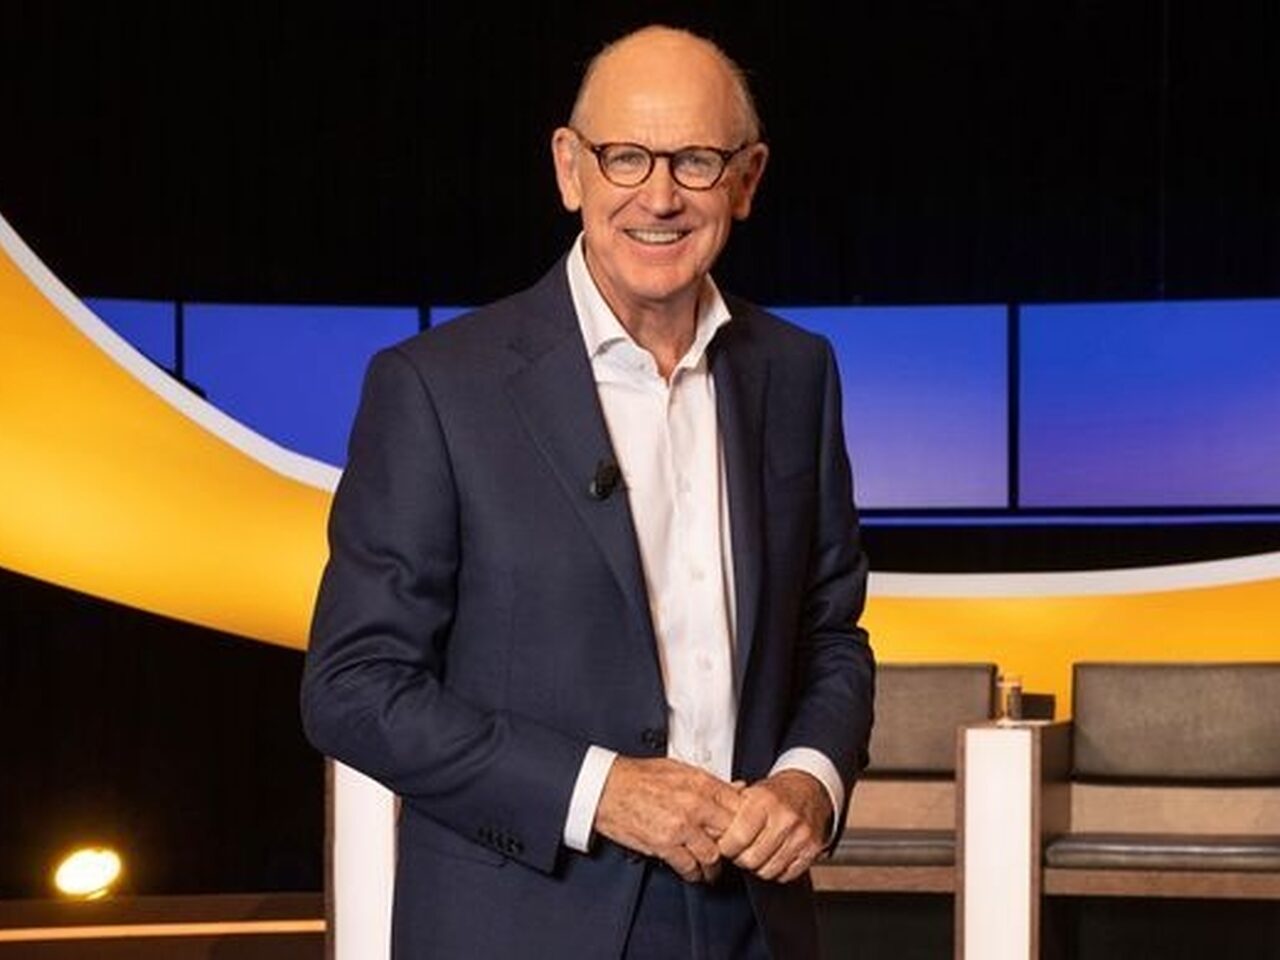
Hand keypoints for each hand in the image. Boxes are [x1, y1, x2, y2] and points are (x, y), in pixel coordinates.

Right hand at [594, 756, 742, 882]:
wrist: (607, 788)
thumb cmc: (640, 776)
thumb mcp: (680, 769)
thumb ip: (711, 782)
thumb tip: (739, 787)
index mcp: (701, 782)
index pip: (740, 806)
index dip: (745, 821)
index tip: (742, 829)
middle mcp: (694, 804)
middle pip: (731, 833)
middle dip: (732, 845)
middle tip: (729, 852)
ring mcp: (680, 826)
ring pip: (713, 856)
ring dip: (713, 865)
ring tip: (710, 866)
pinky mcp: (664, 845)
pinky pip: (689, 867)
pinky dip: (693, 872)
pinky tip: (691, 870)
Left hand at [716, 769, 831, 882]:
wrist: (809, 789)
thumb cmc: (775, 793)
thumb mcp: (749, 792)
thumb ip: (728, 811)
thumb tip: (706, 832)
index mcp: (764, 801)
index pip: (738, 838)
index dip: (725, 847)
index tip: (723, 845)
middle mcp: (785, 818)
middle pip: (752, 859)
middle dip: (739, 859)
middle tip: (738, 851)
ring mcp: (801, 835)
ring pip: (768, 870)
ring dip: (757, 867)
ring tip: (755, 852)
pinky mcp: (812, 850)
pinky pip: (786, 875)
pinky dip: (775, 870)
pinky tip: (772, 855)